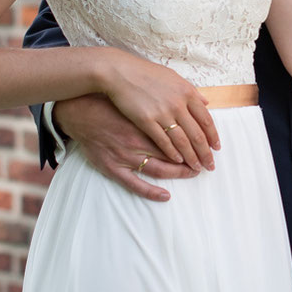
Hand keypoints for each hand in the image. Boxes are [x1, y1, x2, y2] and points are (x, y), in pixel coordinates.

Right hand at [54, 95, 199, 202]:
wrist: (81, 111)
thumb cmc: (113, 103)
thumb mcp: (141, 96)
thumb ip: (168, 98)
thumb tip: (199, 99)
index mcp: (147, 121)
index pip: (180, 134)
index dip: (197, 141)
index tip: (211, 146)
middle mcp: (138, 140)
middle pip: (173, 153)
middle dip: (193, 158)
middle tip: (206, 163)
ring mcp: (125, 156)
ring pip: (159, 168)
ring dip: (179, 172)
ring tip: (193, 173)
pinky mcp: (113, 167)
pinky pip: (135, 184)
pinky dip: (152, 191)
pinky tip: (166, 195)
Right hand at [98, 50, 220, 171]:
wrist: (121, 72)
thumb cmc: (146, 73)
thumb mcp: (173, 77)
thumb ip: (191, 91)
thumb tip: (205, 102)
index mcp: (187, 92)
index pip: (206, 119)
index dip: (213, 136)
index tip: (216, 147)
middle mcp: (178, 103)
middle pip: (197, 134)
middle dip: (205, 152)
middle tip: (210, 164)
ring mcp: (163, 113)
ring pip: (182, 141)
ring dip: (191, 157)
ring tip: (196, 167)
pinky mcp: (146, 121)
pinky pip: (163, 141)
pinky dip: (172, 153)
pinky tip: (177, 160)